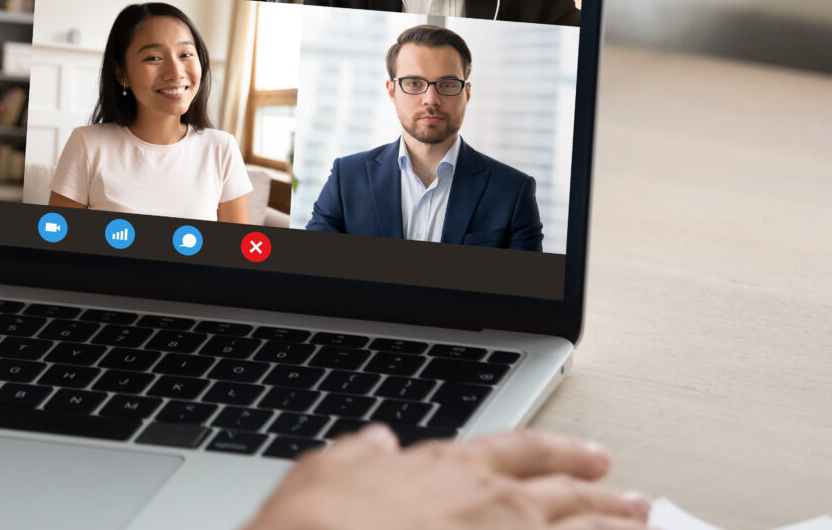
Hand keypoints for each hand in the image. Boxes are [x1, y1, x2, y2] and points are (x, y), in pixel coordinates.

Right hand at [244, 426, 649, 529]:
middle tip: (637, 501)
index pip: (518, 450)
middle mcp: (492, 504)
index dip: (559, 452)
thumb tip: (374, 444)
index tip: (591, 455)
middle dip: (605, 498)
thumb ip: (357, 457)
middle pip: (567, 497)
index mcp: (447, 468)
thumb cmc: (319, 524)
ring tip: (647, 528)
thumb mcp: (323, 472)